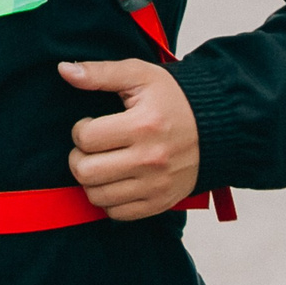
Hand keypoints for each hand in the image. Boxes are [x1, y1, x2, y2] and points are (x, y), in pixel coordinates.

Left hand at [60, 59, 201, 220]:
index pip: (86, 138)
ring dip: (91, 180)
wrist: (221, 127)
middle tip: (90, 147)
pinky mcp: (160, 203)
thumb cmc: (175, 99)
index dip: (80, 129)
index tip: (92, 124)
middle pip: (86, 172)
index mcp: (144, 125)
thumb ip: (100, 73)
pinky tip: (116, 180)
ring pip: (97, 196)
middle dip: (78, 157)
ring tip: (102, 163)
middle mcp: (150, 159)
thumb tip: (64, 70)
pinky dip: (109, 200)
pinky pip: (117, 214)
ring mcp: (156, 185)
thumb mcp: (140, 76)